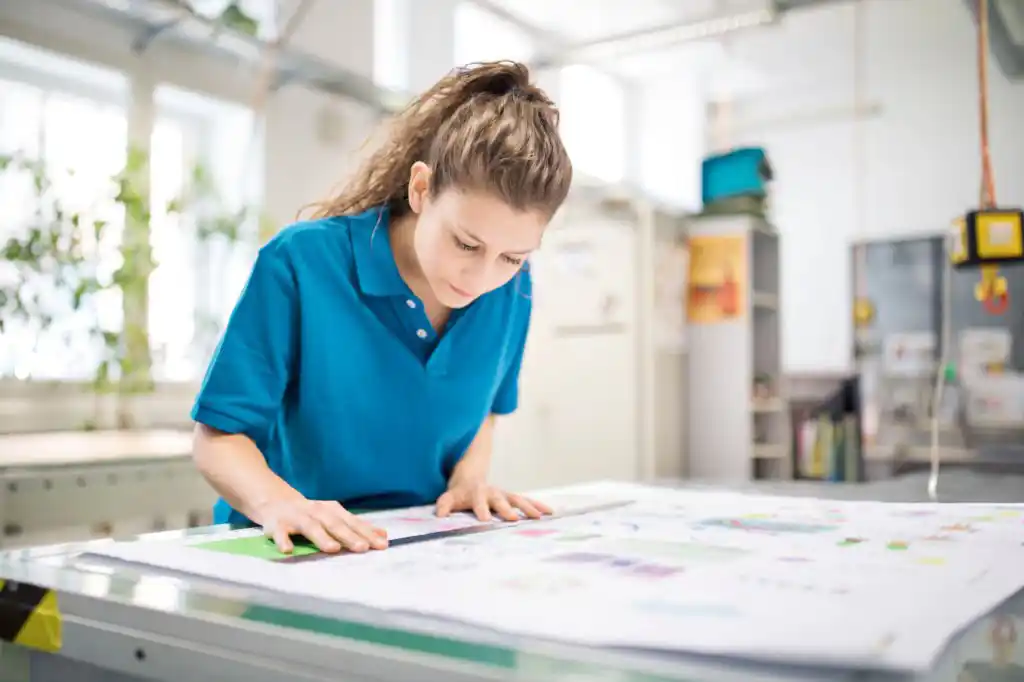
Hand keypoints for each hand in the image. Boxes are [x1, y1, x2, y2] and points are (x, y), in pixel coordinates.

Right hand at [255, 498, 387, 553]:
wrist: (275, 501)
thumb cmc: (311, 514)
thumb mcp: (333, 517)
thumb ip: (356, 527)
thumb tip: (383, 536)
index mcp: (332, 511)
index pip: (352, 522)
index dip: (367, 533)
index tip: (382, 544)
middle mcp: (316, 512)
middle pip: (335, 524)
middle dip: (349, 536)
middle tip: (363, 548)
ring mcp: (297, 517)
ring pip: (310, 527)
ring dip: (321, 537)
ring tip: (333, 549)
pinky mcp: (277, 524)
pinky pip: (280, 533)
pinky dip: (283, 540)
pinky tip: (288, 550)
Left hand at [435, 479, 552, 521]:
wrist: (471, 479)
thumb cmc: (460, 494)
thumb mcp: (449, 498)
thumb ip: (444, 505)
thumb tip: (439, 516)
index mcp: (476, 494)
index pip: (478, 502)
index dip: (481, 510)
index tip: (485, 520)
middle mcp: (493, 492)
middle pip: (501, 500)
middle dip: (507, 509)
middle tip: (514, 519)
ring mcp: (504, 494)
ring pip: (518, 499)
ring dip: (528, 508)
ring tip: (539, 517)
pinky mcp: (513, 498)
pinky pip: (527, 501)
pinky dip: (538, 505)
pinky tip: (550, 512)